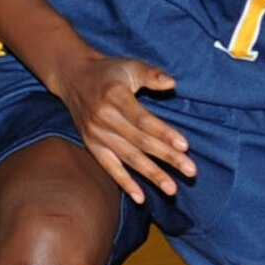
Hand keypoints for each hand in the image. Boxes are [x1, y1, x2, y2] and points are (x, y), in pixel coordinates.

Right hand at [51, 50, 194, 203]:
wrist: (73, 77)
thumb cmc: (110, 71)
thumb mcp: (130, 66)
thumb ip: (152, 74)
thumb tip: (172, 83)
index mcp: (115, 97)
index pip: (143, 120)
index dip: (164, 133)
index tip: (185, 146)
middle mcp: (103, 118)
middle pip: (140, 142)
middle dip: (167, 157)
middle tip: (191, 171)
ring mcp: (96, 135)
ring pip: (128, 158)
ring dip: (151, 174)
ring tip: (172, 189)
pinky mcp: (92, 146)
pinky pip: (109, 168)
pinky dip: (125, 183)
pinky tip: (141, 198)